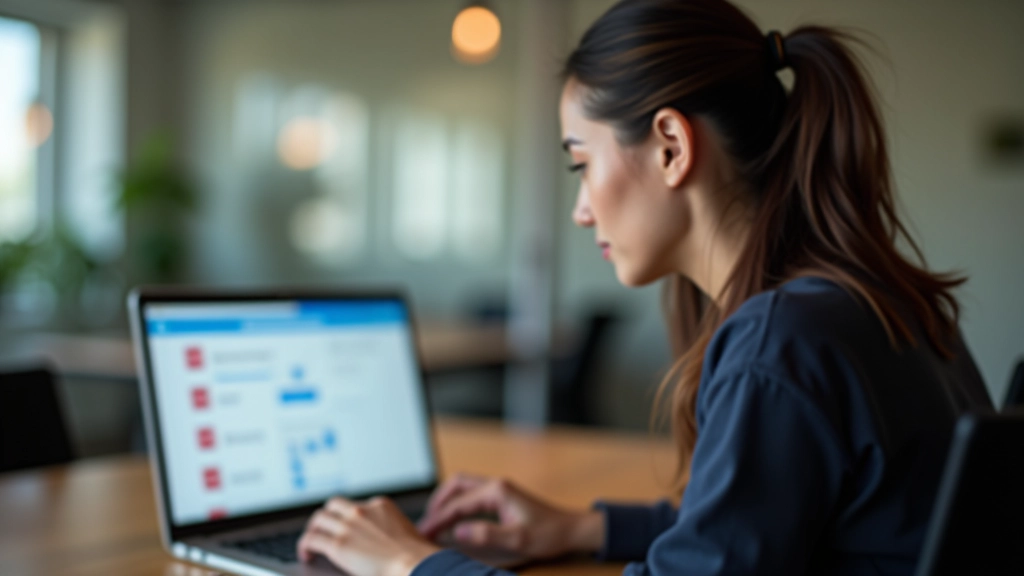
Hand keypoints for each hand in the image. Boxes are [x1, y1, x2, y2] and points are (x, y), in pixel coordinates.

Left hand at [297, 496, 440, 575]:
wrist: (414, 563)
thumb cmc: (415, 555)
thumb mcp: (405, 531)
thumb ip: (390, 529)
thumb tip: (386, 541)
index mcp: (379, 505)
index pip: (355, 505)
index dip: (346, 516)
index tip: (343, 526)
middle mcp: (361, 510)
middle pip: (333, 505)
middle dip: (326, 517)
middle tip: (321, 529)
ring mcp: (348, 525)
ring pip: (319, 519)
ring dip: (313, 530)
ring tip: (310, 541)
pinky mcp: (338, 544)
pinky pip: (312, 539)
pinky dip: (305, 546)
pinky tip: (306, 554)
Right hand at [416, 474, 603, 560]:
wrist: (571, 529)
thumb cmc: (549, 534)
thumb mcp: (518, 539)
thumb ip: (486, 535)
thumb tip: (457, 532)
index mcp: (497, 491)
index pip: (458, 503)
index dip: (438, 519)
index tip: (423, 532)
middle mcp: (496, 485)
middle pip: (456, 485)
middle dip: (437, 503)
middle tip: (425, 524)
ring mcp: (499, 489)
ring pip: (463, 487)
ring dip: (446, 502)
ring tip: (433, 522)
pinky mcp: (502, 496)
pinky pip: (472, 495)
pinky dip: (458, 504)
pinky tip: (453, 521)